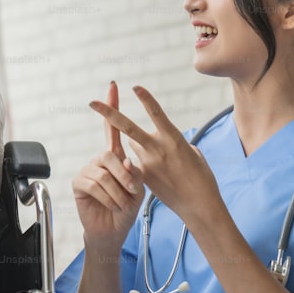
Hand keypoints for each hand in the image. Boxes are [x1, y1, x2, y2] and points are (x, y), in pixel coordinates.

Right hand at [73, 82, 145, 251]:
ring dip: (118, 191)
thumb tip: (126, 161)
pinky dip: (107, 197)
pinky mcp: (79, 182)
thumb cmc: (127, 208)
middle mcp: (100, 159)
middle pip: (111, 153)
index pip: (113, 128)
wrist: (114, 230)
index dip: (112, 107)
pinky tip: (111, 205)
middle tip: (132, 191)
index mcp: (116, 157)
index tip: (113, 87)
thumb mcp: (139, 188)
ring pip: (105, 172)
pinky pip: (94, 183)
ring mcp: (88, 169)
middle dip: (124, 174)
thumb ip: (134, 171)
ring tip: (122, 203)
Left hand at [89, 85, 219, 223]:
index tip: (134, 87)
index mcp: (173, 138)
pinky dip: (141, 161)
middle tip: (91, 103)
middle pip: (127, 127)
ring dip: (138, 144)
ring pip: (133, 144)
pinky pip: (136, 161)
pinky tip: (159, 173)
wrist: (199, 205)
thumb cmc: (201, 177)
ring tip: (161, 159)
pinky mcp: (143, 176)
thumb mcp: (192, 152)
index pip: (156, 112)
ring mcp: (148, 162)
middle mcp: (158, 148)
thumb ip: (175, 141)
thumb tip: (165, 136)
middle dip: (108, 114)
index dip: (145, 98)